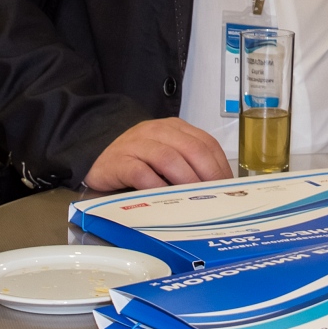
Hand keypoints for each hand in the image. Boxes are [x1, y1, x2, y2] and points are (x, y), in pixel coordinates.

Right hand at [85, 118, 232, 190]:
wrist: (99, 159)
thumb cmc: (138, 162)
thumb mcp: (168, 158)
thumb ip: (190, 165)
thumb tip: (219, 190)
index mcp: (174, 128)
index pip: (206, 143)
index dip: (220, 166)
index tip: (228, 188)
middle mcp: (157, 131)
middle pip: (191, 148)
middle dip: (207, 174)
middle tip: (215, 197)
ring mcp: (137, 144)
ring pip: (168, 158)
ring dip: (185, 180)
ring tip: (194, 200)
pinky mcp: (119, 161)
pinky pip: (141, 173)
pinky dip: (155, 186)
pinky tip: (164, 200)